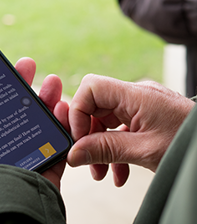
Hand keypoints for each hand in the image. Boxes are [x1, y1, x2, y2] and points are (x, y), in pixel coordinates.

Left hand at [0, 57, 68, 188]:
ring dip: (47, 100)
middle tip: (28, 65)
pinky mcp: (48, 166)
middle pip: (18, 112)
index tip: (2, 68)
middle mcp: (7, 149)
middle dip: (25, 86)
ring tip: (52, 82)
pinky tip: (64, 108)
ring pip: (41, 123)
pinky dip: (64, 125)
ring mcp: (29, 156)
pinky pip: (60, 143)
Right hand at [67, 74, 194, 186]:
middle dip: (87, 135)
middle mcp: (135, 96)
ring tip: (101, 171)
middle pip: (95, 106)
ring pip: (104, 121)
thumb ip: (105, 150)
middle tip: (86, 158)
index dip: (78, 111)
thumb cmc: (190, 144)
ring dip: (99, 146)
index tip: (77, 138)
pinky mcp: (143, 117)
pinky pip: (118, 130)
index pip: (91, 88)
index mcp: (136, 95)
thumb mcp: (144, 151)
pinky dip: (113, 149)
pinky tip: (118, 170)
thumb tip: (73, 154)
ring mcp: (139, 106)